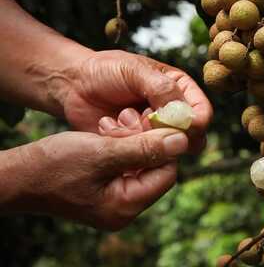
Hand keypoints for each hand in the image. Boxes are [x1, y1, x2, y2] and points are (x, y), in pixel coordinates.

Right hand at [1, 128, 187, 229]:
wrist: (17, 176)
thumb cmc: (54, 165)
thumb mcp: (103, 152)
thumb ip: (144, 148)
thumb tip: (182, 142)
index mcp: (125, 206)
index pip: (167, 173)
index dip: (162, 146)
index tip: (150, 121)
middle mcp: (124, 209)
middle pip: (154, 168)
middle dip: (143, 140)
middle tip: (124, 119)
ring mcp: (114, 202)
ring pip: (140, 164)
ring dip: (130, 140)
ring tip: (111, 124)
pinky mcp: (106, 191)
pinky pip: (125, 166)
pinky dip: (120, 147)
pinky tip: (107, 131)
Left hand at [62, 50, 212, 152]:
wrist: (74, 85)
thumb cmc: (106, 70)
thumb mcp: (134, 70)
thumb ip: (161, 89)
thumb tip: (184, 114)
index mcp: (181, 90)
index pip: (203, 114)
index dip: (193, 123)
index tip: (169, 120)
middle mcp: (173, 114)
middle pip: (190, 138)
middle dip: (164, 133)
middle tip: (141, 118)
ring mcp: (155, 133)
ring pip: (166, 151)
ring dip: (142, 138)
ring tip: (121, 118)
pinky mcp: (137, 147)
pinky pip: (143, 158)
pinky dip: (126, 147)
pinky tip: (110, 127)